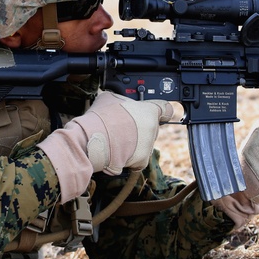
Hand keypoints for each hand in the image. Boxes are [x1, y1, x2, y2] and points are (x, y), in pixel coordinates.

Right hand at [37, 92, 174, 199]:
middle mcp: (152, 129)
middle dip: (141, 127)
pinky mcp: (141, 161)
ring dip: (134, 142)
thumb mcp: (109, 97)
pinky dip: (129, 157)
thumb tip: (119, 100)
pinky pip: (138, 158)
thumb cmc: (101, 118)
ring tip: (116, 139)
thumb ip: (121, 98)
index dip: (163, 110)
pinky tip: (118, 150)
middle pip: (152, 127)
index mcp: (149, 111)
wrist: (92, 141)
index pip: (166, 109)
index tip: (161, 112)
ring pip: (144, 144)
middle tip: (124, 126)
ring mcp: (148, 146)